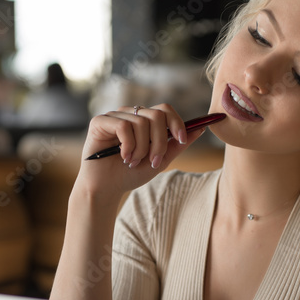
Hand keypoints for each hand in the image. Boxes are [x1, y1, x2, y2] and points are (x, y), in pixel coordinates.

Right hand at [77, 103, 206, 199]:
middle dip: (160, 142)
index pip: (165, 109)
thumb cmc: (130, 175)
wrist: (106, 189)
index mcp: (144, 121)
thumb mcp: (160, 161)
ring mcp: (114, 116)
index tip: (182, 140)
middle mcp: (129, 115)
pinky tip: (123, 157)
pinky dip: (128, 146)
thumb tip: (200, 129)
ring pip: (142, 123)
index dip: (177, 122)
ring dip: (142, 149)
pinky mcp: (100, 122)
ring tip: (133, 162)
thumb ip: (177, 145)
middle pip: (157, 115)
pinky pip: (124, 126)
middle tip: (153, 160)